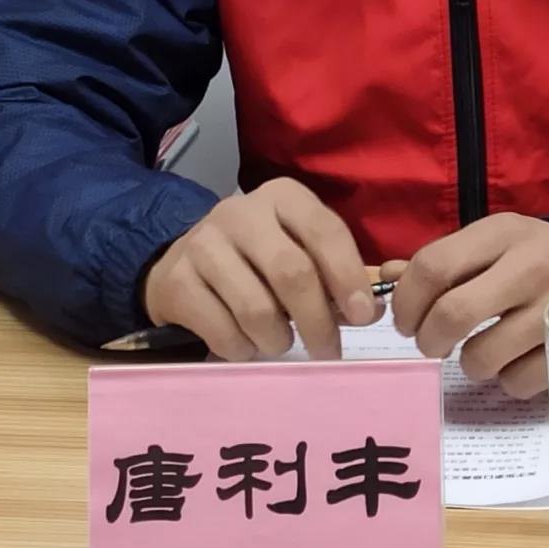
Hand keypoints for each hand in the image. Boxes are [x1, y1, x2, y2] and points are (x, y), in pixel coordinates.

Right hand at [143, 179, 377, 361]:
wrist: (183, 262)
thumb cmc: (256, 258)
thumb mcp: (296, 249)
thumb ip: (332, 275)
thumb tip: (370, 311)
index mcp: (282, 197)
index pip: (324, 230)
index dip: (348, 276)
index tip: (364, 316)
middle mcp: (241, 212)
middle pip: (291, 271)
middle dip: (317, 319)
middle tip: (329, 350)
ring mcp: (204, 244)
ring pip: (257, 308)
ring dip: (278, 339)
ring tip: (281, 344)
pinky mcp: (177, 280)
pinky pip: (222, 330)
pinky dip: (242, 349)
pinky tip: (246, 344)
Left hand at [389, 214, 548, 398]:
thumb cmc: (536, 259)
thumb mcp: (493, 245)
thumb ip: (443, 261)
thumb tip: (386, 277)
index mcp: (503, 232)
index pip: (433, 266)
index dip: (406, 301)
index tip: (405, 321)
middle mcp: (532, 265)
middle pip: (452, 313)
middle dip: (428, 339)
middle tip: (431, 345)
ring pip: (482, 357)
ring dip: (470, 363)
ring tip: (482, 350)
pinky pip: (516, 383)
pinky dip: (508, 379)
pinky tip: (519, 359)